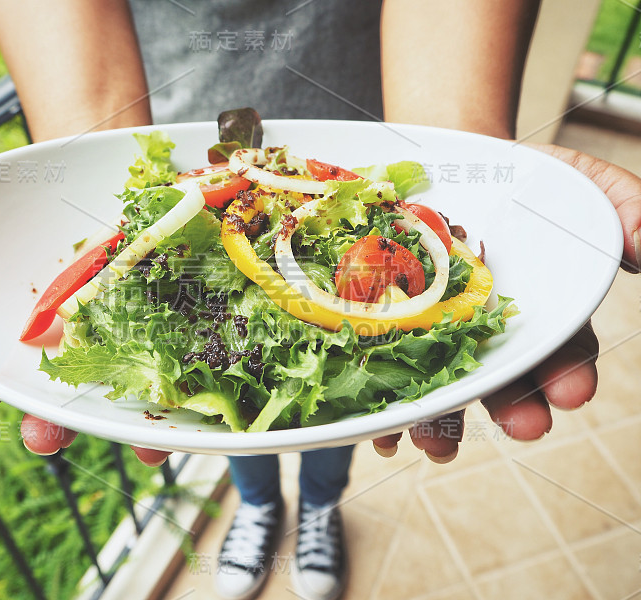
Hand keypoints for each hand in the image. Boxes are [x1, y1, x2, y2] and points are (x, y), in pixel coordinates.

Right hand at [0, 195, 171, 466]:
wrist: (92, 170)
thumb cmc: (21, 199)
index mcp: (13, 333)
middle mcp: (64, 347)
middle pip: (55, 397)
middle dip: (48, 423)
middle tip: (44, 437)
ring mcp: (117, 339)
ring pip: (119, 394)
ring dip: (126, 426)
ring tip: (138, 447)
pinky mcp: (165, 324)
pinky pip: (175, 365)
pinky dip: (184, 392)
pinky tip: (192, 412)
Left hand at [372, 143, 640, 461]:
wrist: (453, 165)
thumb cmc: (527, 178)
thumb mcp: (584, 183)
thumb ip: (626, 212)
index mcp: (540, 313)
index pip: (560, 352)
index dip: (567, 374)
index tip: (574, 392)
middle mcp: (490, 333)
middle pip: (500, 382)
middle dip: (511, 409)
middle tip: (521, 427)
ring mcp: (437, 333)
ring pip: (441, 388)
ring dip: (440, 423)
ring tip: (436, 444)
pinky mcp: (390, 327)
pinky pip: (384, 371)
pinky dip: (381, 404)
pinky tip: (380, 429)